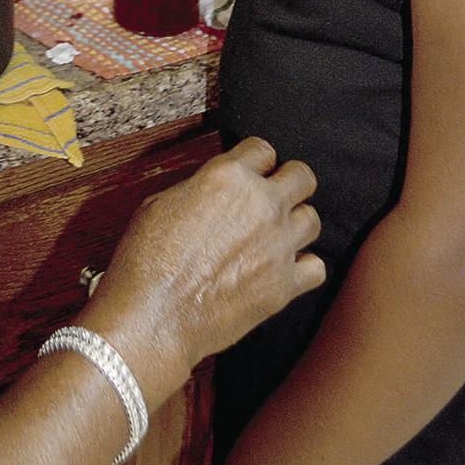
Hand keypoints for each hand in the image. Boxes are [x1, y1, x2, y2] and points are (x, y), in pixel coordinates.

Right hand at [78, 138, 323, 409]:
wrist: (153, 315)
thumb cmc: (147, 260)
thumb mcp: (162, 202)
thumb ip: (200, 189)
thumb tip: (213, 192)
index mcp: (229, 176)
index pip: (263, 149)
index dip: (256, 161)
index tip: (253, 172)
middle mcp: (262, 204)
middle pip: (303, 176)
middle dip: (290, 182)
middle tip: (275, 196)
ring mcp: (278, 244)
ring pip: (313, 219)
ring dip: (295, 224)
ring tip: (275, 235)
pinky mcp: (284, 284)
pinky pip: (316, 267)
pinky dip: (303, 267)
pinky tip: (284, 268)